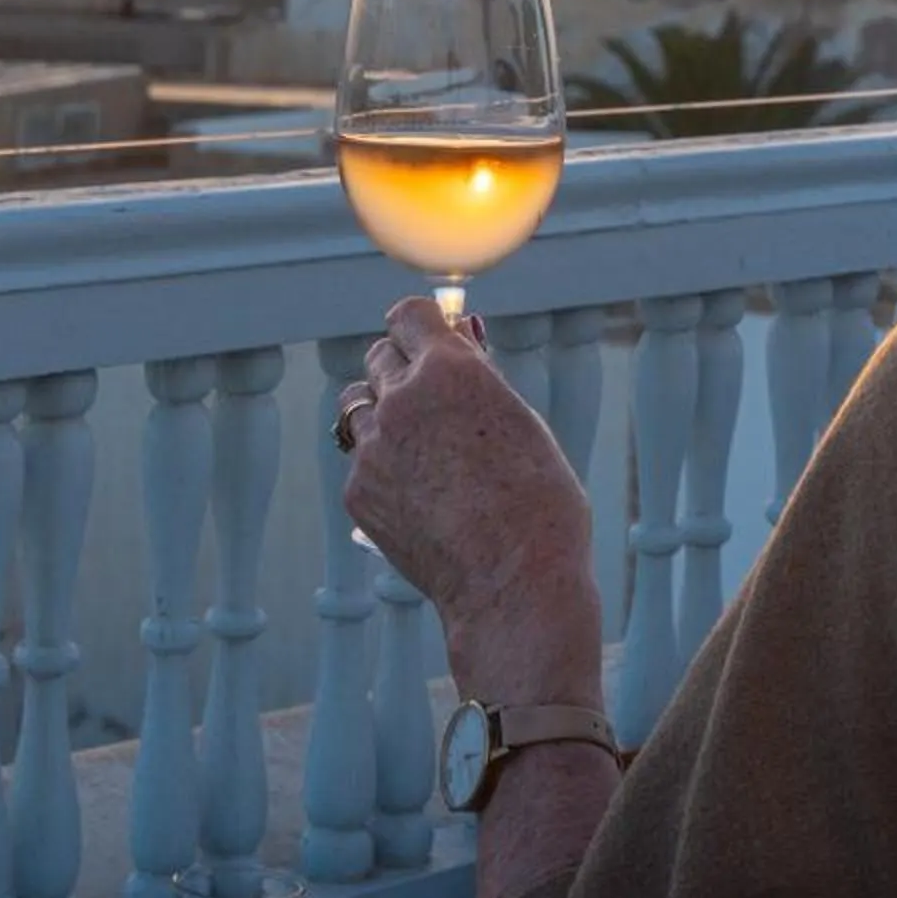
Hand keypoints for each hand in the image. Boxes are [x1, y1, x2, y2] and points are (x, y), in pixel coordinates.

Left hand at [341, 300, 601, 703]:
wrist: (513, 583)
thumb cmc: (538, 501)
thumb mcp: (522, 422)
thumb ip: (482, 378)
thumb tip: (461, 338)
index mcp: (451, 369)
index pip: (409, 314)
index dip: (421, 327)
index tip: (428, 340)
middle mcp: (403, 398)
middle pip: (379, 356)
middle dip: (403, 370)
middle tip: (433, 401)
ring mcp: (374, 445)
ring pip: (358, 404)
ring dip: (383, 412)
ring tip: (421, 448)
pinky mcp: (358, 489)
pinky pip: (361, 459)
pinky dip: (382, 466)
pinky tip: (419, 496)